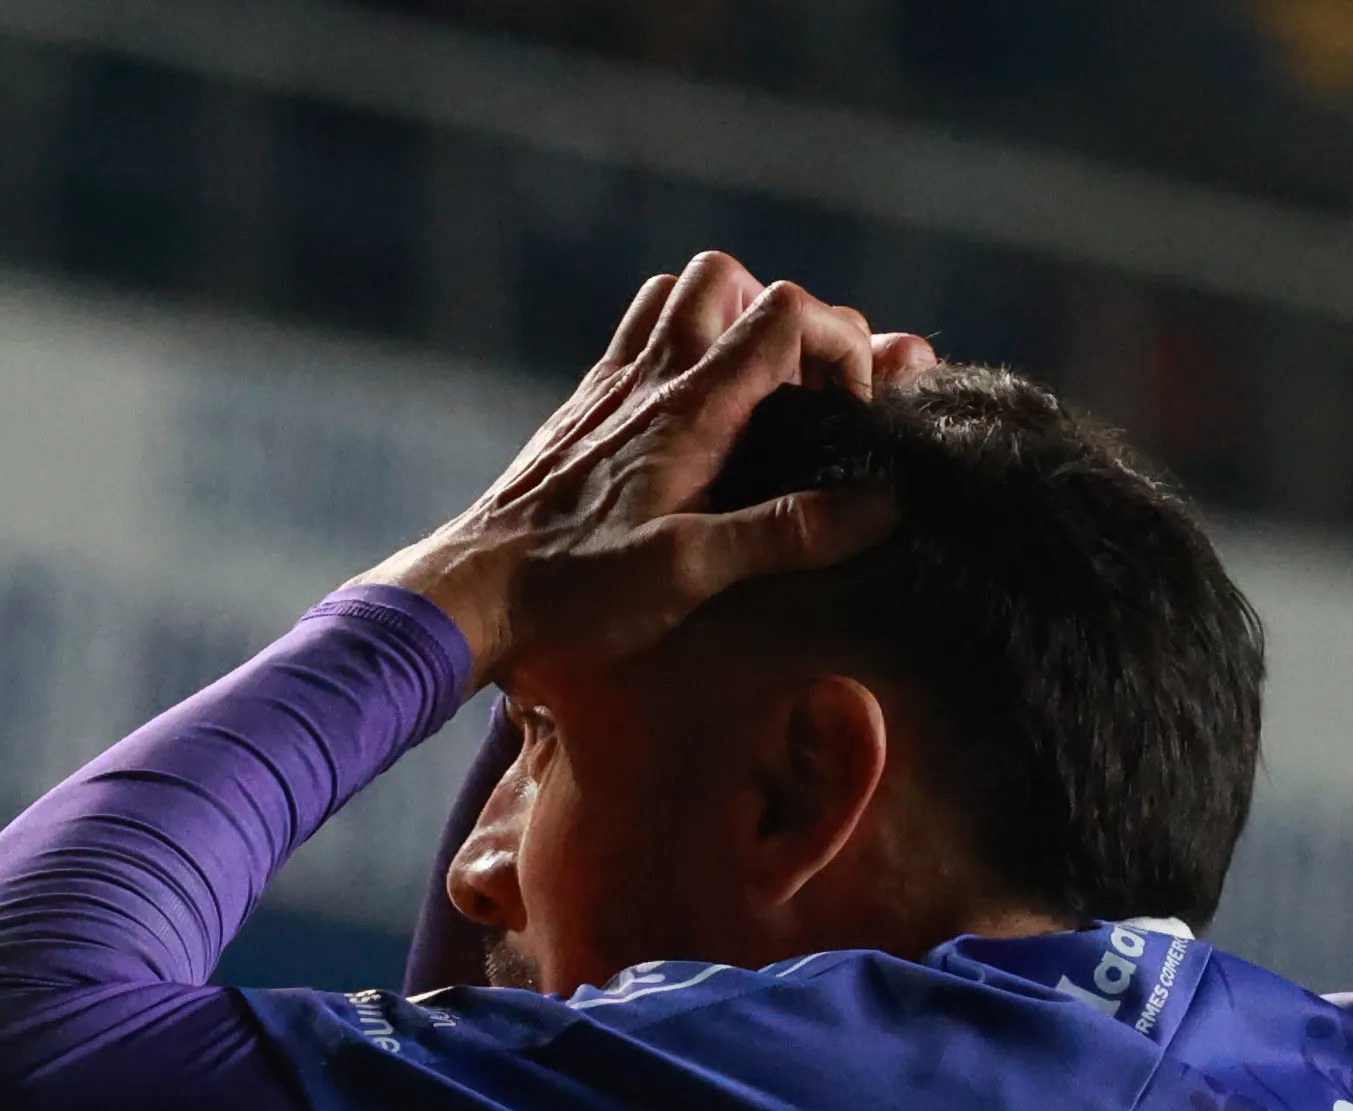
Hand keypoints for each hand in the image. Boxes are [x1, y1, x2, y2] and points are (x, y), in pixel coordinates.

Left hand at [363, 252, 930, 687]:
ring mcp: (610, 386)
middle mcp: (648, 376)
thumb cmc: (575, 588)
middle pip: (727, 277)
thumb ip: (786, 533)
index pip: (784, 312)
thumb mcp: (690, 572)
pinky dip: (678, 348)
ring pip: (675, 295)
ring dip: (725, 323)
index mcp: (689, 407)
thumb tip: (881, 506)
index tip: (850, 410)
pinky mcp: (582, 409)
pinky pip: (636, 337)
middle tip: (799, 394)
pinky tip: (690, 417)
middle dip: (782, 319)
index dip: (839, 343)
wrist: (471, 593)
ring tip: (751, 394)